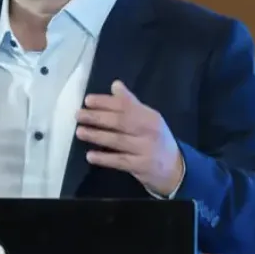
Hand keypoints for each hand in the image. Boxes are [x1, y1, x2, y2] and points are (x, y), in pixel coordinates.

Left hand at [76, 80, 184, 196]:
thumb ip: (131, 103)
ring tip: (80, 132)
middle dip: (97, 118)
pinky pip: (120, 161)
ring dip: (97, 136)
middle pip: (120, 122)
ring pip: (117, 141)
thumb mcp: (149, 119)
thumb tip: (115, 84)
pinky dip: (104, 158)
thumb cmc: (156, 140)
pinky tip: (90, 155)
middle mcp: (149, 131)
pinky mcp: (141, 166)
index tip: (87, 100)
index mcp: (150, 116)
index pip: (125, 105)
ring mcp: (146, 149)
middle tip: (78, 115)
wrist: (176, 169)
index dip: (105, 102)